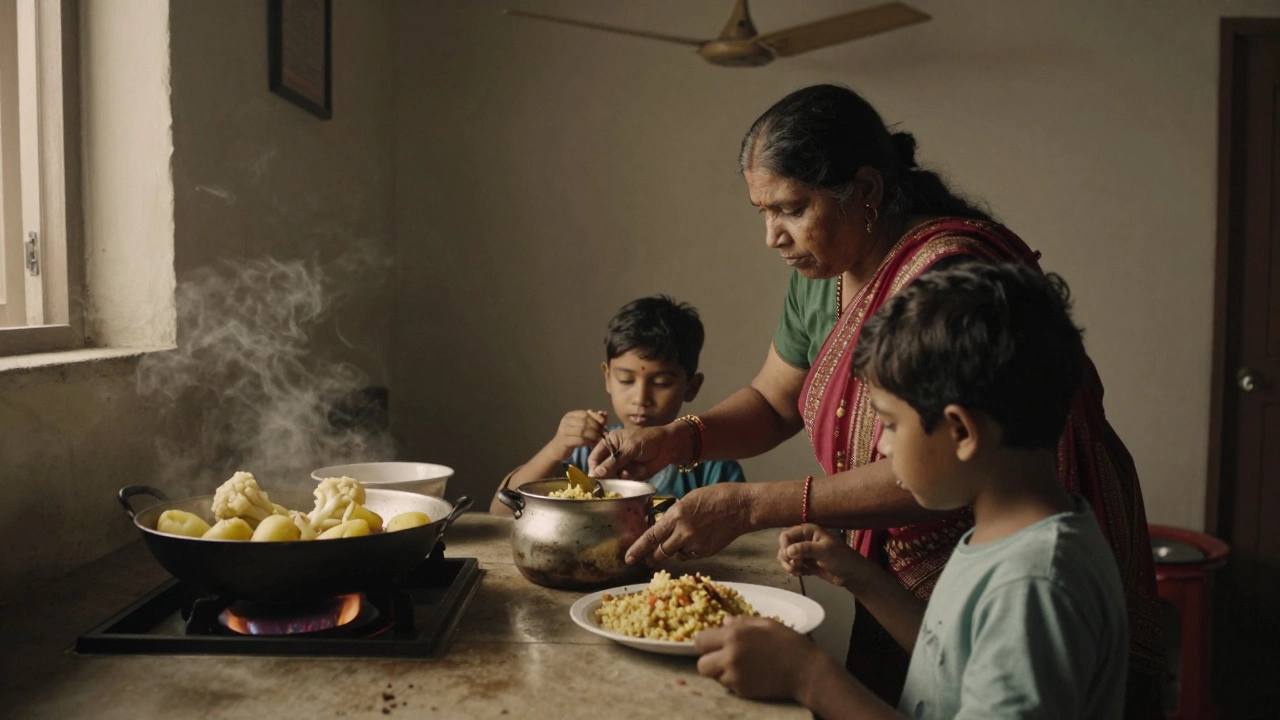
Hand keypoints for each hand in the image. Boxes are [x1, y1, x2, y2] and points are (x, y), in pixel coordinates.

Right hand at [551, 410, 609, 458]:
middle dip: (596, 428)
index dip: (596, 418)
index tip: (604, 424)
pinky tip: (592, 445)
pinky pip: (579, 440)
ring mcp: (563, 431)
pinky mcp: (564, 441)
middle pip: (584, 422)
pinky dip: (588, 442)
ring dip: (593, 436)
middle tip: (603, 434)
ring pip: (582, 431)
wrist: (557, 449)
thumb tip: (604, 413)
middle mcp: (566, 421)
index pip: (585, 414)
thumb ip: (593, 420)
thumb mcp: (582, 427)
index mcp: (570, 415)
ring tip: (599, 440)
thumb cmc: (572, 437)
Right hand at [586, 423, 682, 479]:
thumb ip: (614, 461)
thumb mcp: (629, 448)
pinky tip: (633, 474)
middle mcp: (612, 455)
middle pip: (601, 470)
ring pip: (611, 477)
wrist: (667, 447)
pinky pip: (623, 481)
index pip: (595, 457)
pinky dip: (626, 479)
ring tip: (626, 473)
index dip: (593, 467)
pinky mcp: (630, 474)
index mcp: (609, 443)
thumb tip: (597, 473)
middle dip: (604, 476)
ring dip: (616, 479)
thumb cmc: (647, 440)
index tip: (594, 477)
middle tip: (608, 481)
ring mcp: (621, 465)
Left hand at [624, 484, 750, 564]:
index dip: (637, 549)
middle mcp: (683, 532)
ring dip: (674, 551)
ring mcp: (695, 544)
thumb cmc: (715, 497)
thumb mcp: (687, 501)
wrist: (740, 506)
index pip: (650, 537)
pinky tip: (699, 538)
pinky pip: (690, 556)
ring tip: (686, 537)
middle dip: (653, 557)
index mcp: (676, 516)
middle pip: (660, 552)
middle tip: (648, 560)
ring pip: (675, 555)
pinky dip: (689, 551)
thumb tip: (662, 527)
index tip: (628, 558)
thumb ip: (673, 516)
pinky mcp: (705, 552)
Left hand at [695, 616, 823, 700]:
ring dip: (721, 672)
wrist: (806, 672)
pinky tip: (749, 675)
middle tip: (722, 657)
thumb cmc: (788, 643)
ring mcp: (735, 677)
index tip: (714, 643)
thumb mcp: (766, 624)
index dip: (706, 642)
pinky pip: (728, 687)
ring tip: (739, 666)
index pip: (700, 641)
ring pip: (714, 677)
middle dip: (709, 661)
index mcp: (734, 636)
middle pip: (701, 665)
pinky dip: (734, 682)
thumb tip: (724, 622)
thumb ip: (741, 622)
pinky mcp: (743, 692)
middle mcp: (730, 657)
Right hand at [777, 524, 866, 587]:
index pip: (786, 535)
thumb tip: (787, 551)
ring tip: (800, 571)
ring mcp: (804, 552)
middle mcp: (803, 540)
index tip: (790, 557)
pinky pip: (792, 566)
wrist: (850, 574)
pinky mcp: (805, 564)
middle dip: (787, 558)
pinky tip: (803, 574)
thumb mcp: (824, 550)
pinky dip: (794, 571)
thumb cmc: (840, 557)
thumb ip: (805, 549)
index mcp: (807, 531)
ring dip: (789, 566)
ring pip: (786, 558)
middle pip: (783, 547)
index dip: (785, 546)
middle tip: (797, 565)